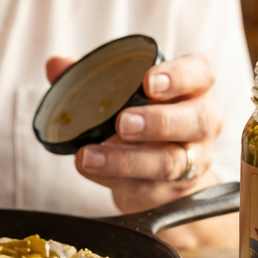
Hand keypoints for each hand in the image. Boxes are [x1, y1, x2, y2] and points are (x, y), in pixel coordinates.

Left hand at [45, 53, 227, 244]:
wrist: (167, 176)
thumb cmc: (145, 118)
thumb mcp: (125, 94)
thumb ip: (92, 77)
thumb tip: (56, 65)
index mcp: (193, 89)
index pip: (199, 74)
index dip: (179, 76)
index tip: (149, 81)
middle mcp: (201, 123)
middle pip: (194, 121)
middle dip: (157, 122)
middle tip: (123, 122)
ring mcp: (191, 161)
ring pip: (168, 162)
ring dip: (126, 159)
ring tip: (91, 155)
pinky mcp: (171, 192)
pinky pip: (145, 188)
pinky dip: (113, 179)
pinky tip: (91, 169)